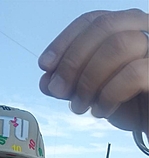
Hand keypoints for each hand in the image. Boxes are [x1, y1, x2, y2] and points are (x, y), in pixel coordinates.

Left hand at [38, 9, 148, 134]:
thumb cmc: (128, 103)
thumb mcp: (93, 92)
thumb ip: (70, 84)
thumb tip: (46, 81)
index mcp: (126, 27)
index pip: (92, 20)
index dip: (64, 41)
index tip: (45, 65)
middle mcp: (145, 29)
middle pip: (103, 27)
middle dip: (73, 61)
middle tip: (58, 90)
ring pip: (118, 46)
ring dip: (89, 80)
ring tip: (80, 106)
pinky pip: (133, 73)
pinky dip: (109, 94)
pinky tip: (101, 110)